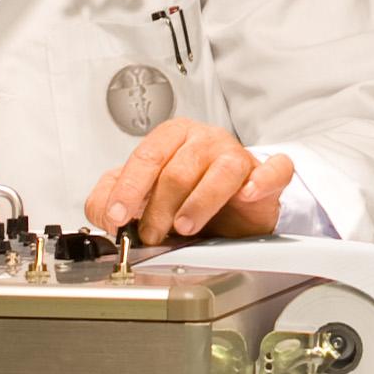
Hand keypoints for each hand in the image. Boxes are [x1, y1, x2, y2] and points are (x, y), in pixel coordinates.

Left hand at [80, 121, 294, 242]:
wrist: (233, 207)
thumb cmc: (188, 195)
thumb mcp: (143, 196)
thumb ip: (111, 198)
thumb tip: (102, 211)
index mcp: (171, 138)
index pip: (146, 157)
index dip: (129, 189)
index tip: (118, 216)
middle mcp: (204, 141)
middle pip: (178, 169)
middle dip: (159, 208)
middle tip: (152, 235)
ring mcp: (237, 155)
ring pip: (220, 172)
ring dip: (198, 204)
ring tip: (185, 227)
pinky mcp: (266, 174)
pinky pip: (271, 170)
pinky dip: (261, 181)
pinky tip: (247, 193)